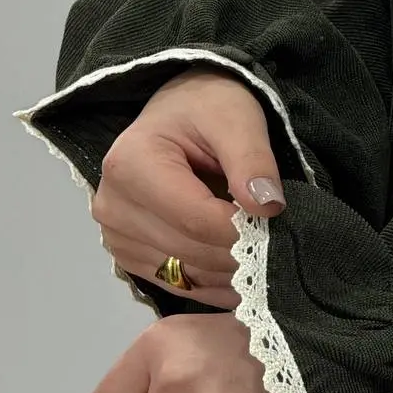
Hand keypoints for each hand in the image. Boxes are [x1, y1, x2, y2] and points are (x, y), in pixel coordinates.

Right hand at [93, 68, 286, 307]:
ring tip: (263, 252)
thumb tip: (268, 205)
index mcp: (130, 166)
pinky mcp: (130, 257)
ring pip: (188, 277)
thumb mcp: (236, 118)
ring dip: (232, 273)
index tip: (278, 224)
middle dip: (242, 252)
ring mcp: (117, 238)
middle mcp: (113, 207)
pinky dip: (216, 285)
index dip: (245, 230)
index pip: (197, 220)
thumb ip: (252, 160)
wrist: (181, 113)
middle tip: (279, 241)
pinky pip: (180, 285)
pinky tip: (243, 272)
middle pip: (192, 253)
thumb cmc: (206, 107)